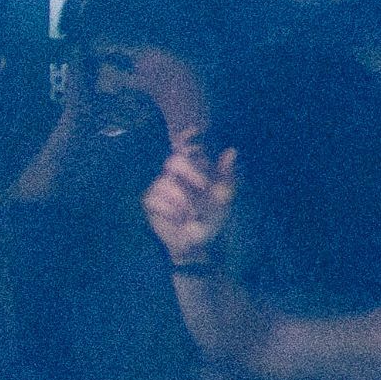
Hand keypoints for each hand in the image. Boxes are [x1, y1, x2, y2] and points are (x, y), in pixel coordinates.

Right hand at [142, 140, 239, 268]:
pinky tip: (177, 219)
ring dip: (182, 200)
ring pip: (166, 183)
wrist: (193, 247)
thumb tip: (231, 150)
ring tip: (191, 214)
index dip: (188, 136)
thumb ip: (226, 177)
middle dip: (191, 172)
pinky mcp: (149, 200)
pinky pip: (155, 199)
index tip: (193, 132)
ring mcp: (160, 186)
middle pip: (174, 161)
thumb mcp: (223, 200)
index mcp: (195, 169)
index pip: (189, 145)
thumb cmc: (208, 221)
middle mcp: (176, 174)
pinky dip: (169, 211)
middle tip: (204, 186)